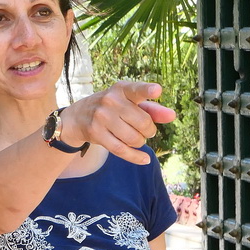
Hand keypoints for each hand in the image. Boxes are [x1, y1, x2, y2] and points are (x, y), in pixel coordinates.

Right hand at [59, 80, 174, 164]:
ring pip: (134, 138)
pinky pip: (121, 150)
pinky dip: (135, 157)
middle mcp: (110, 101)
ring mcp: (101, 117)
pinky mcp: (95, 133)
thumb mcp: (129, 103)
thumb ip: (152, 109)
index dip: (148, 91)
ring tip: (135, 138)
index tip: (157, 90)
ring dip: (140, 142)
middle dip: (149, 131)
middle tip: (145, 130)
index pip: (137, 90)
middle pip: (143, 122)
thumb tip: (172, 116)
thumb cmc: (111, 108)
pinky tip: (144, 159)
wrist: (77, 117)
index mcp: (121, 89)